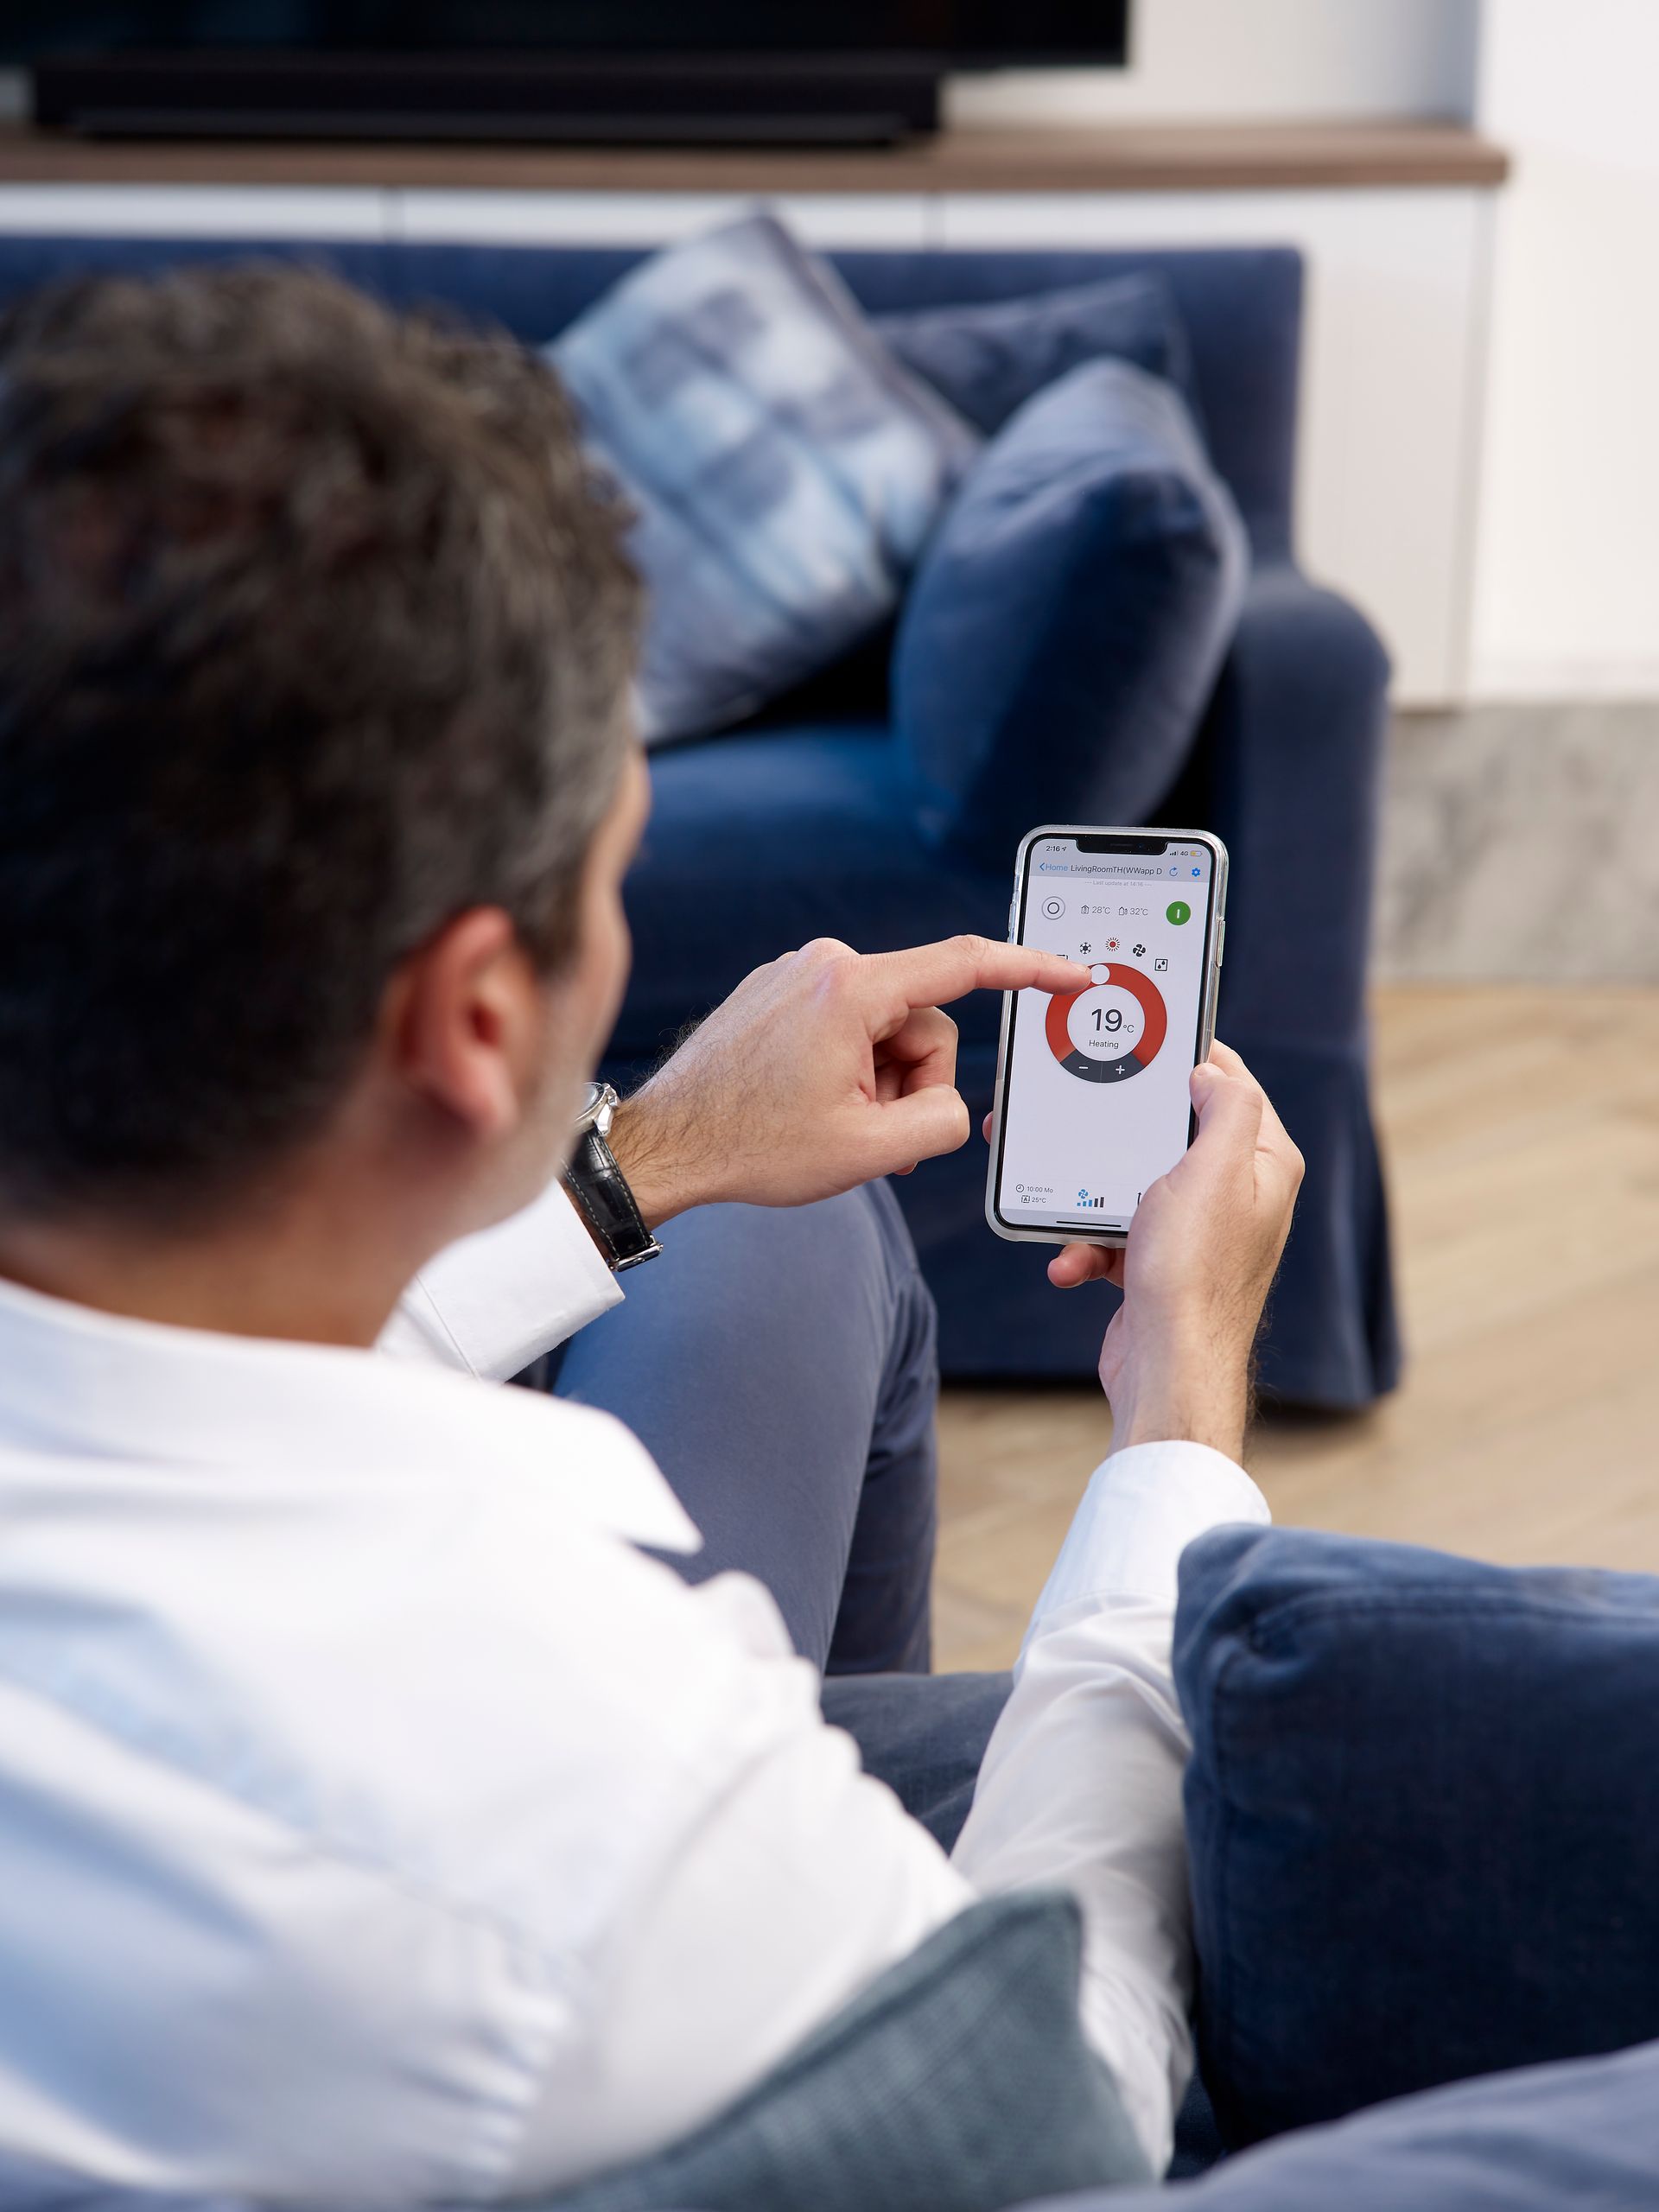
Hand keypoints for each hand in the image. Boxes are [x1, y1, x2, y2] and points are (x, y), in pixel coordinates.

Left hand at [611, 935, 1088, 1224]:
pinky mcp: (779, 991)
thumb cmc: (752, 1147)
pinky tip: (805, 1103)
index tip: (1074, 973)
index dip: (1032, 970)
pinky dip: (846, 1069)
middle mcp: (825, 964)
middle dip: (911, 1080)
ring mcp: (797, 974)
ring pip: (886, 1029)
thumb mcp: (869, 1152)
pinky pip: (847, 1027)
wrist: (664, 1145)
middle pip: (922, 1021)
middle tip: (865, 1128)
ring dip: (876, 1081)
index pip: (966, 964)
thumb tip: (951, 1101)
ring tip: (828, 1119)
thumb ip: (941, 1121)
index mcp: (852, 989)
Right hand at [988, 1041, 1302, 1459]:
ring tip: (1061, 1215)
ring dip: (1089, 1203)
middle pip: (1169, 1134)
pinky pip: (1115, 1236)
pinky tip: (1070, 1264)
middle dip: (1117, 1134)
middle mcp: (1238, 1194)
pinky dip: (1086, 1247)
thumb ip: (1225, 1106)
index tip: (1146, 1035)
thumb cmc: (1193, 1271)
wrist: (1167, 1368)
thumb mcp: (1214, 1168)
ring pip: (1132, 1186)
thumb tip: (1210, 1071)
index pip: (1230, 1084)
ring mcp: (1199, 1232)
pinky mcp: (1161, 1265)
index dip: (1189, 1054)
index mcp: (1264, 1163)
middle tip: (1079, 1111)